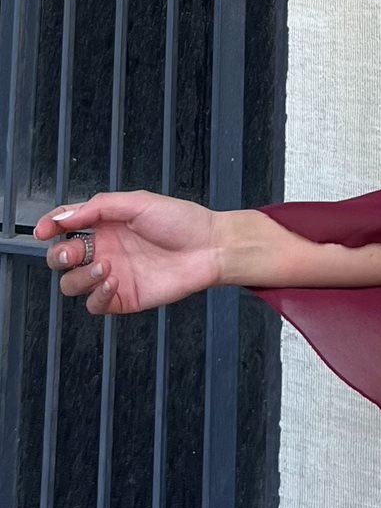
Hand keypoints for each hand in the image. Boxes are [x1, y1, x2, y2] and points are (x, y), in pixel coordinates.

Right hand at [33, 190, 222, 316]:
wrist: (210, 248)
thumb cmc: (182, 221)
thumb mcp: (138, 202)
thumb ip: (99, 207)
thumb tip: (64, 215)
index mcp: (105, 224)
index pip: (65, 226)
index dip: (49, 227)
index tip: (43, 231)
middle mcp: (105, 249)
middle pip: (61, 258)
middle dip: (59, 256)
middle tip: (75, 252)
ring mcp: (112, 276)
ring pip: (71, 284)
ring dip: (80, 276)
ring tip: (106, 266)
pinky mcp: (124, 298)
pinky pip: (94, 305)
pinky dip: (96, 295)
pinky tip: (113, 281)